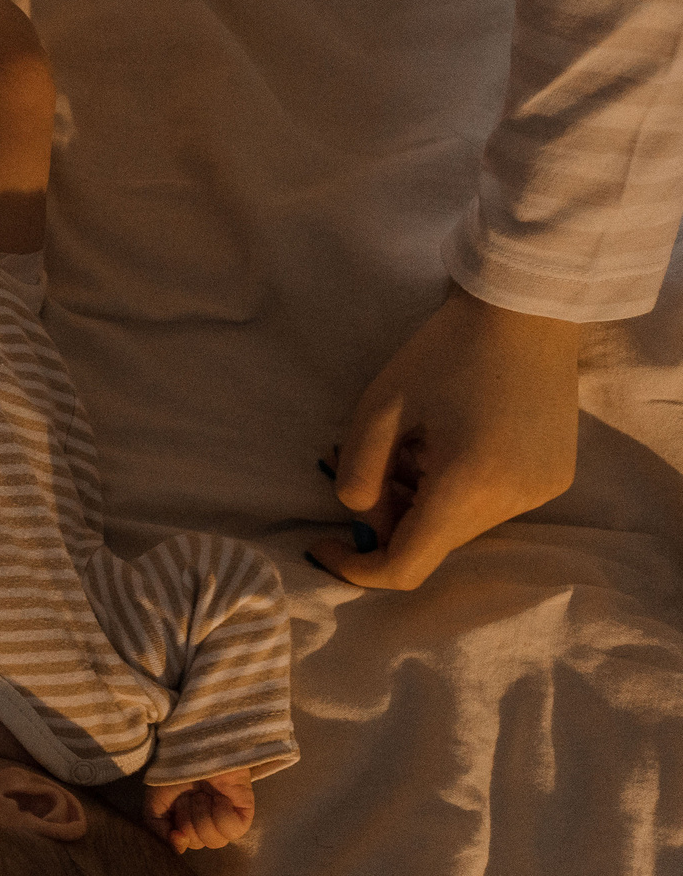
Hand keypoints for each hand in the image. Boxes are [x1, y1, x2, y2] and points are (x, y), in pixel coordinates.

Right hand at [144, 768, 255, 851]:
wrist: (195, 750)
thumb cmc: (175, 774)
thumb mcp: (155, 806)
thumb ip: (158, 832)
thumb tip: (178, 849)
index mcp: (186, 824)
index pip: (183, 846)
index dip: (176, 838)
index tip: (174, 824)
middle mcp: (206, 824)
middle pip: (198, 843)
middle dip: (188, 818)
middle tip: (189, 796)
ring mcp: (226, 820)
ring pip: (214, 840)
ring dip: (203, 813)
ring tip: (203, 794)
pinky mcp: (244, 814)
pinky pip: (232, 831)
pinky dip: (222, 814)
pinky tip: (220, 798)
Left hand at [313, 285, 581, 589]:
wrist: (523, 308)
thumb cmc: (443, 351)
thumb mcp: (377, 410)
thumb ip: (356, 477)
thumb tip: (360, 520)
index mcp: (468, 486)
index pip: (405, 567)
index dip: (355, 568)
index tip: (320, 543)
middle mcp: (514, 500)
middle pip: (431, 542)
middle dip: (387, 518)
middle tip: (367, 465)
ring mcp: (541, 491)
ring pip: (459, 525)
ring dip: (421, 501)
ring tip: (410, 445)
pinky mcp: (554, 477)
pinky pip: (489, 505)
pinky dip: (456, 489)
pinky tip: (447, 442)